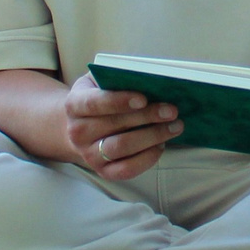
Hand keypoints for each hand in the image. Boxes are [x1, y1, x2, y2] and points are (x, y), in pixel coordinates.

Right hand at [60, 73, 181, 181]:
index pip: (94, 103)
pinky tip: (162, 144)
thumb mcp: (101, 81)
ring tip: (175, 126)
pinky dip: (148, 157)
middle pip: (115, 125)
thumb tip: (152, 80)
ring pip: (123, 147)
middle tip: (172, 110)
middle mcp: (77, 132)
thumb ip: (119, 77)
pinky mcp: (103, 171)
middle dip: (147, 117)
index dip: (119, 101)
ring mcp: (89, 154)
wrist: (82, 126)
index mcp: (74, 105)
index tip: (144, 98)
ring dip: (153, 136)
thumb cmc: (99, 97)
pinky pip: (127, 169)